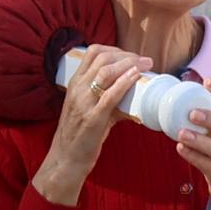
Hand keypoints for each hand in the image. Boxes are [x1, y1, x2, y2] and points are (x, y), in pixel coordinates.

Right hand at [33, 46, 148, 207]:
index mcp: (74, 83)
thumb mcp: (87, 108)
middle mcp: (77, 89)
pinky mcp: (93, 119)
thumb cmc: (78, 134)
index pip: (93, 53)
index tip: (131, 56)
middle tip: (144, 60)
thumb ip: (106, 98)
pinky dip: (125, 82)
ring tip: (145, 65)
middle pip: (102, 58)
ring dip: (129, 64)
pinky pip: (110, 95)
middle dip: (127, 55)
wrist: (65, 159)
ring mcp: (84, 103)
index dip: (115, 49)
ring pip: (106, 72)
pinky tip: (136, 77)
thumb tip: (132, 91)